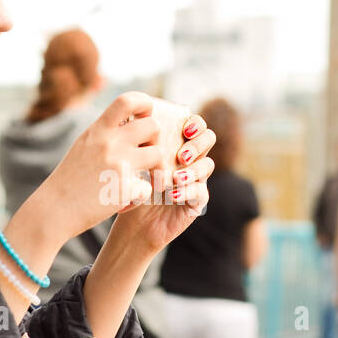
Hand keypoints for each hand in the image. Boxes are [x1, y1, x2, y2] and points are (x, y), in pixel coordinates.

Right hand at [39, 91, 167, 239]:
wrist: (54, 209)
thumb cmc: (69, 180)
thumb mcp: (84, 145)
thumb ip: (106, 132)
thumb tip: (131, 120)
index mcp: (98, 130)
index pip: (128, 100)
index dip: (145, 103)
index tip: (146, 116)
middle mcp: (110, 143)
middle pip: (153, 126)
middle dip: (156, 139)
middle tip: (147, 153)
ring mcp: (119, 165)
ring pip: (158, 154)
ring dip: (156, 167)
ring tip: (145, 177)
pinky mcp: (124, 189)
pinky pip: (148, 187)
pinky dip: (140, 195)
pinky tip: (126, 199)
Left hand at [108, 112, 216, 254]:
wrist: (131, 222)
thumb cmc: (130, 188)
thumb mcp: (129, 160)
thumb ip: (135, 140)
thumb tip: (130, 115)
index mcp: (176, 144)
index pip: (195, 124)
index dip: (195, 123)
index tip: (184, 129)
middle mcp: (190, 159)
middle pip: (209, 139)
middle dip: (198, 144)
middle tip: (182, 155)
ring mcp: (196, 179)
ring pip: (208, 165)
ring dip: (193, 169)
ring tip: (176, 177)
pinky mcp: (196, 201)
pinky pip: (202, 192)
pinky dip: (188, 191)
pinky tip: (173, 194)